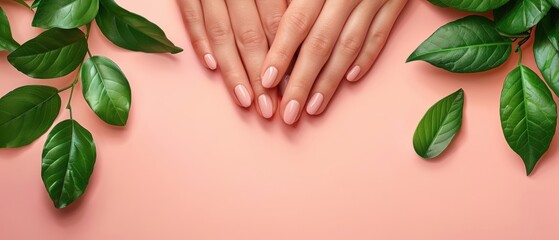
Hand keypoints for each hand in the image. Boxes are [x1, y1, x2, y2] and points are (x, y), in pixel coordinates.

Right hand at [178, 0, 287, 118]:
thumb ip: (279, 11)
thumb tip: (297, 52)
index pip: (276, 26)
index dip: (283, 61)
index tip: (289, 92)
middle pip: (250, 35)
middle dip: (260, 76)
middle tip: (268, 108)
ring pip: (221, 32)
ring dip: (233, 70)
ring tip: (244, 99)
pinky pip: (191, 15)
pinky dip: (200, 40)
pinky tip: (211, 66)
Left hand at [261, 0, 407, 123]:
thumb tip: (270, 14)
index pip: (296, 21)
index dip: (280, 54)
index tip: (265, 82)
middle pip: (321, 43)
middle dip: (301, 81)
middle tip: (287, 113)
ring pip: (350, 45)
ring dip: (331, 81)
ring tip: (314, 108)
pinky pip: (380, 33)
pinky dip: (367, 57)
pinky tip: (352, 79)